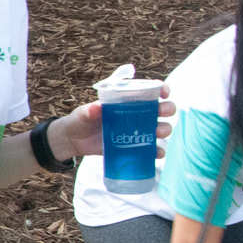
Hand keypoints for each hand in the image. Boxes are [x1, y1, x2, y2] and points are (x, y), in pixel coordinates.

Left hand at [51, 84, 174, 158]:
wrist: (74, 141)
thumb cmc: (81, 120)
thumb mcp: (83, 114)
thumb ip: (89, 111)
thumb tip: (96, 107)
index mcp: (127, 100)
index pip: (150, 90)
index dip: (161, 89)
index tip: (164, 92)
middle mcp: (137, 114)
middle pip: (160, 109)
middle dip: (168, 109)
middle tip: (163, 112)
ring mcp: (137, 131)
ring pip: (159, 128)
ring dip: (165, 129)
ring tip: (159, 133)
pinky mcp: (134, 147)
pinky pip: (151, 149)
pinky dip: (157, 151)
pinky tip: (157, 153)